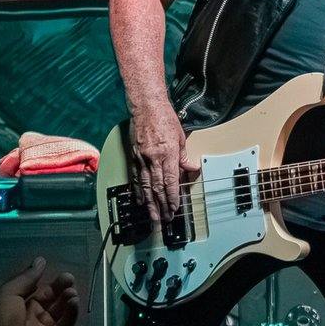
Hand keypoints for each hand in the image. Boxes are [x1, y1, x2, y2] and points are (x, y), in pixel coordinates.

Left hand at [0, 258, 80, 325]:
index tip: (59, 273)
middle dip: (60, 289)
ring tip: (72, 293)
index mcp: (16, 304)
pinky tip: (74, 304)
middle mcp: (29, 316)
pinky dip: (71, 315)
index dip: (47, 282)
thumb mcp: (9, 292)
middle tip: (70, 280)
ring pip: (59, 312)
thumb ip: (27, 278)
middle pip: (50, 300)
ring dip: (67, 301)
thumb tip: (41, 260)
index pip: (36, 290)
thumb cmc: (0, 320)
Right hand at [130, 102, 197, 221]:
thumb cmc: (164, 118)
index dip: (172, 197)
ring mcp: (141, 158)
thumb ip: (184, 156)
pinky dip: (138, 190)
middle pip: (157, 187)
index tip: (174, 208)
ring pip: (145, 186)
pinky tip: (140, 200)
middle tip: (163, 218)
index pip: (170, 181)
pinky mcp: (133, 156)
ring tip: (152, 215)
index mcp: (167, 154)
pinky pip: (135, 177)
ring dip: (149, 203)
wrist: (146, 107)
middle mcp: (153, 158)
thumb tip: (191, 169)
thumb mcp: (180, 137)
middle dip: (161, 205)